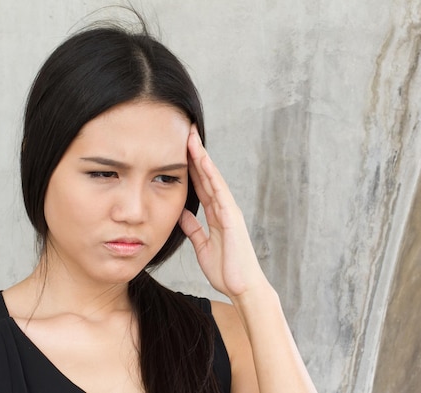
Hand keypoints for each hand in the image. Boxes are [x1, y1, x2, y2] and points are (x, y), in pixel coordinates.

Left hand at [179, 125, 268, 300]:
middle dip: (195, 154)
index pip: (200, 185)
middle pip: (206, 176)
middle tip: (184, 132)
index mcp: (217, 215)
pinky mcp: (232, 217)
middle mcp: (224, 208)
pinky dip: (211, 174)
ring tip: (190, 137)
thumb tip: (182, 212)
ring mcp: (229, 211)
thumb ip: (194, 228)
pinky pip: (219, 191)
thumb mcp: (203, 246)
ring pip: (213, 178)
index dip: (189, 167)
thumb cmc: (226, 270)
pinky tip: (202, 160)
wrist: (243, 288)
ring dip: (201, 157)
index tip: (177, 149)